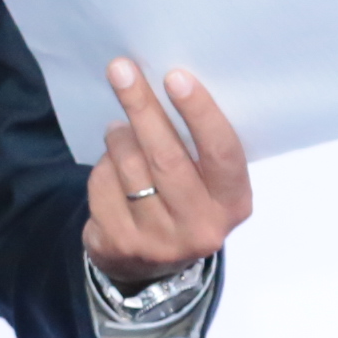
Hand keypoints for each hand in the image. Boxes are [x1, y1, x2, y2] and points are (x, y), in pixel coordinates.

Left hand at [82, 60, 251, 287]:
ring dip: (119, 137)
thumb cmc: (185, 201)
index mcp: (233, 203)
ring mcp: (160, 241)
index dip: (200, 112)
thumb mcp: (207, 181)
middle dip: (142, 108)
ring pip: (130, 169)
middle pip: (167, 158)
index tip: (175, 77)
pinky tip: (110, 166)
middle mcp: (202, 228)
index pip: (222, 152)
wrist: (151, 268)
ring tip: (118, 128)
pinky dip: (103, 166)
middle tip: (122, 70)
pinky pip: (104, 186)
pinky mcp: (121, 245)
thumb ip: (197, 145)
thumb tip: (167, 83)